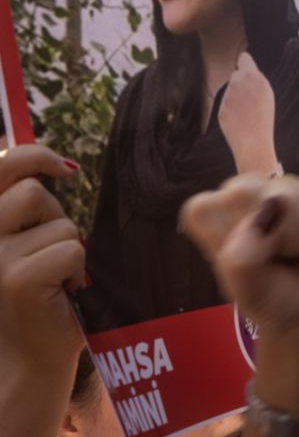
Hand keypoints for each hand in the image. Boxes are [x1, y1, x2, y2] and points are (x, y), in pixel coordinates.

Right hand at [0, 145, 81, 374]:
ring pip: (59, 224)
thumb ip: (29, 207)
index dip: (33, 156)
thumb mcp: (27, 241)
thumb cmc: (37, 293)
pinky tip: (64, 293)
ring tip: (56, 277)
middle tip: (51, 252)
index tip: (65, 167)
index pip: (0, 167)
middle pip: (33, 193)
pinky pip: (70, 252)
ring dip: (70, 248)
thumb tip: (64, 164)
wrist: (28, 354)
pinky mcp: (16, 279)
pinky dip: (78, 271)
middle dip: (55, 217)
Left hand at [181, 175, 298, 413]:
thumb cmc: (277, 305)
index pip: (206, 206)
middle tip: (275, 259)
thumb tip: (269, 207)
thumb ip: (242, 252)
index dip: (228, 237)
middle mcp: (244, 198)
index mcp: (212, 219)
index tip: (244, 266)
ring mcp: (283, 189)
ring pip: (287, 192)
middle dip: (265, 233)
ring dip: (297, 234)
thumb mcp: (248, 290)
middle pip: (246, 189)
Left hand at [219, 51, 277, 175]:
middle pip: (236, 74)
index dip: (246, 64)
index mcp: (252, 76)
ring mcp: (228, 95)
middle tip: (250, 96)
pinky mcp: (221, 108)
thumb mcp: (267, 93)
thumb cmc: (264, 118)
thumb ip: (256, 79)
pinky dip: (230, 109)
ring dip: (235, 96)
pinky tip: (239, 119)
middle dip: (240, 81)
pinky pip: (226, 104)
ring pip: (230, 90)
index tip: (248, 70)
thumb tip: (248, 69)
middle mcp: (238, 83)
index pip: (244, 58)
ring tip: (246, 111)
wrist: (254, 142)